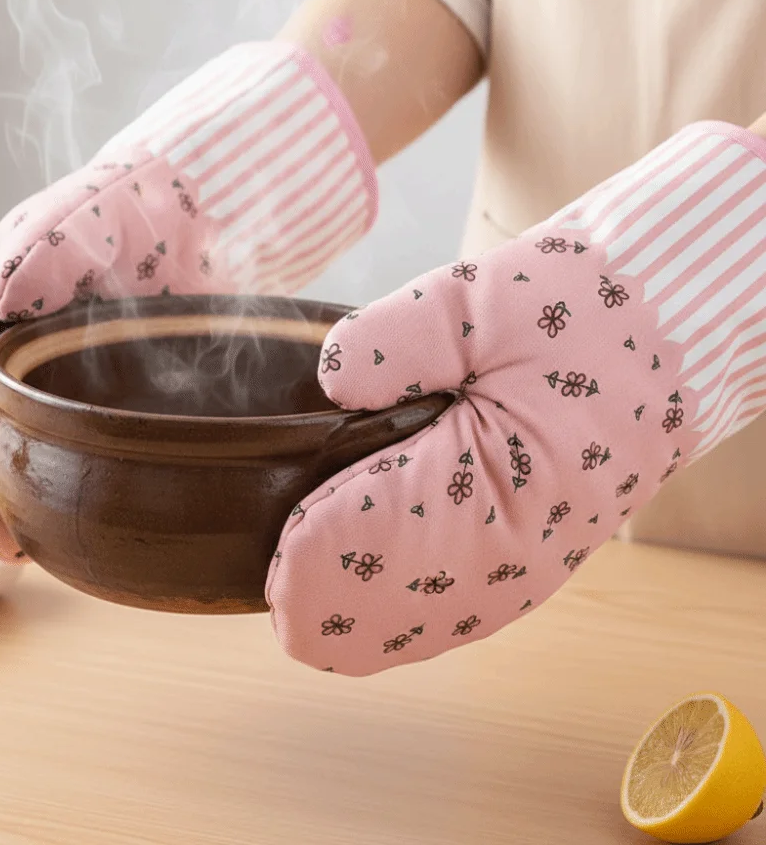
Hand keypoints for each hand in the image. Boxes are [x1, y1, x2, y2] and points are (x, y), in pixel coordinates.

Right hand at [0, 42, 375, 560]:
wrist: (191, 206)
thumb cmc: (124, 202)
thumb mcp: (80, 216)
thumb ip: (43, 248)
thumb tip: (1, 294)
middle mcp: (15, 349)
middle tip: (11, 552)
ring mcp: (62, 369)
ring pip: (30, 441)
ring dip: (26, 493)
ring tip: (39, 546)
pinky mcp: (107, 383)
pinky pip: (85, 437)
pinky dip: (78, 473)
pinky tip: (89, 505)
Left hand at [267, 121, 765, 674]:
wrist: (658, 335)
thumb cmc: (581, 312)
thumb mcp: (484, 299)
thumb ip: (398, 337)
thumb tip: (333, 380)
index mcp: (508, 488)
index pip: (383, 550)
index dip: (317, 555)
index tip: (276, 547)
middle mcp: (516, 551)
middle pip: (391, 612)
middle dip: (321, 598)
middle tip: (270, 575)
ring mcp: (523, 566)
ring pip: (417, 629)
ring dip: (350, 619)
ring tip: (296, 604)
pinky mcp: (523, 560)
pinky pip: (448, 615)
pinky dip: (391, 618)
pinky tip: (352, 618)